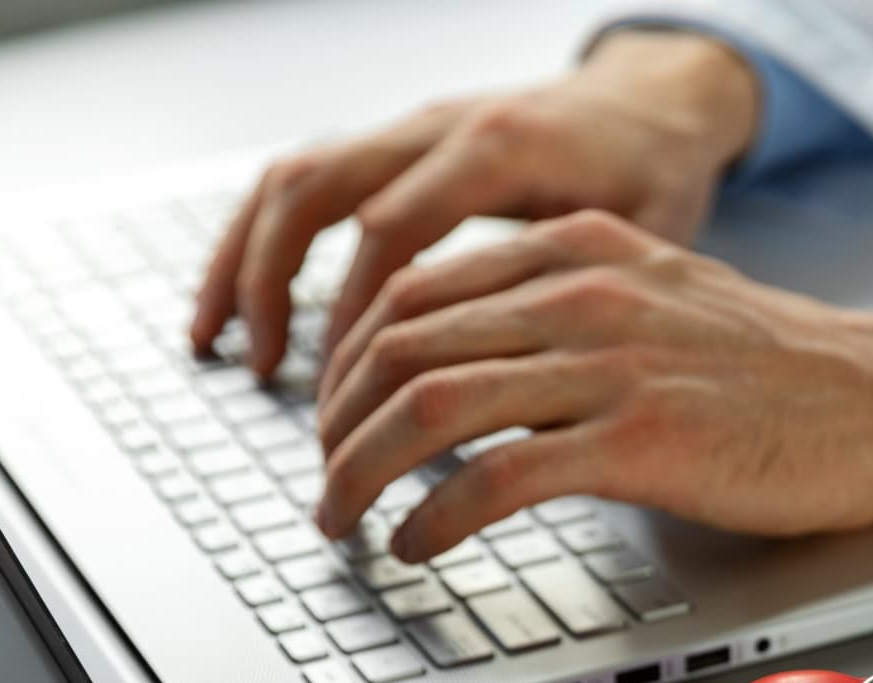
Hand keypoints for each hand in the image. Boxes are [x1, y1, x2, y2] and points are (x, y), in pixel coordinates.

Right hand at [188, 28, 758, 375]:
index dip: (354, 311)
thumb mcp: (643, 232)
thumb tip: (534, 391)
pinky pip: (305, 182)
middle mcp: (438, 126)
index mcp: (497, 147)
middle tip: (264, 374)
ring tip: (216, 346)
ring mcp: (409, 131)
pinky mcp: (397, 147)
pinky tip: (243, 309)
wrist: (655, 102)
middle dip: (271, 283)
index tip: (340, 388)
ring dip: (243, 261)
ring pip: (293, 178)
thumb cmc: (656, 172)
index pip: (392, 229)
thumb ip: (582, 292)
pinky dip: (261, 243)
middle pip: (317, 188)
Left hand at [312, 209, 872, 561]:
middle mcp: (583, 291)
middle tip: (323, 480)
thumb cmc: (781, 370)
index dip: (350, 361)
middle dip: (336, 422)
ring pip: (429, 406)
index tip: (335, 417)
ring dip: (362, 473)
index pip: (415, 291)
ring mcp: (610, 364)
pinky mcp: (638, 440)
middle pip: (401, 344)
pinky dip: (434, 516)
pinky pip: (495, 477)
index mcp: (580, 249)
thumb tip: (480, 354)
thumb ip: (570, 306)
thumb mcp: (661, 296)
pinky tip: (417, 544)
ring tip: (343, 520)